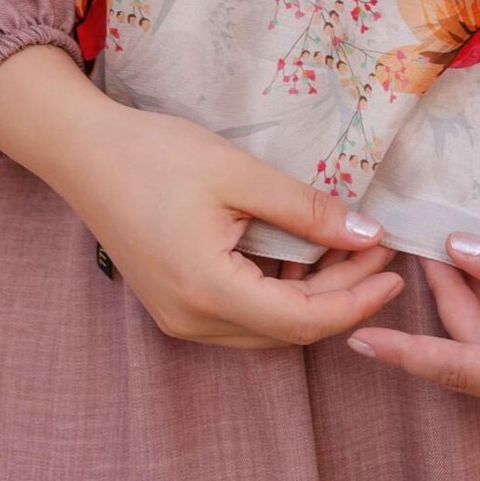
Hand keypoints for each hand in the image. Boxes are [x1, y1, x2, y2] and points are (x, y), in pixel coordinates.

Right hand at [0, 42, 402, 349]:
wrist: (83, 151)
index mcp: (207, 292)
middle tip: (380, 249)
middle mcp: (192, 320)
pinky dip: (280, 289)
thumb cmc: (157, 154)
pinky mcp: (175, 302)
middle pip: (287, 328)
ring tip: (352, 247)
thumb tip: (367, 234)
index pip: (300, 320)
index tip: (396, 273)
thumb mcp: (240, 174)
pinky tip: (304, 253)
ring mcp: (179, 317)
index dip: (355, 300)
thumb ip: (305, 210)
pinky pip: (241, 312)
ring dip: (313, 293)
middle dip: (342, 293)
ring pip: (266, 325)